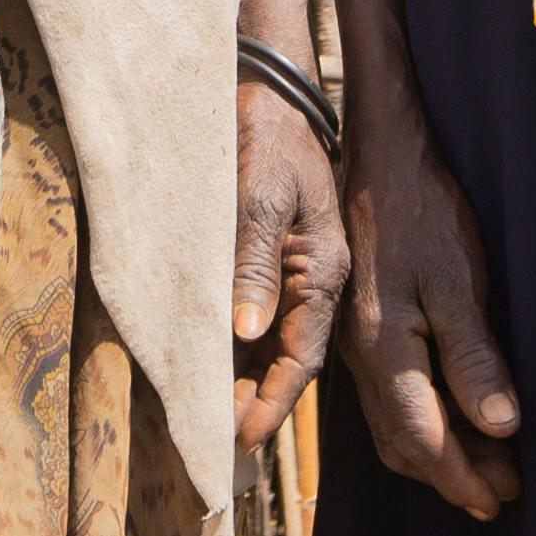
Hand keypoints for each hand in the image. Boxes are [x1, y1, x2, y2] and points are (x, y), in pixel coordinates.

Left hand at [234, 82, 354, 441]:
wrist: (270, 94)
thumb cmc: (266, 139)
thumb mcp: (258, 196)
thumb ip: (252, 264)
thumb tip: (245, 332)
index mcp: (324, 272)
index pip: (302, 358)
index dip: (273, 403)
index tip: (240, 439)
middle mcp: (317, 281)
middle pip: (290, 360)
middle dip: (258, 403)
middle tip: (217, 441)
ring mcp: (300, 272)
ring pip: (275, 343)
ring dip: (247, 380)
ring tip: (210, 417)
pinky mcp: (279, 260)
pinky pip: (263, 316)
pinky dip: (241, 347)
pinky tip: (214, 365)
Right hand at [333, 118, 523, 517]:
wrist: (380, 158)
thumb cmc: (423, 213)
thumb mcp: (458, 281)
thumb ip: (474, 357)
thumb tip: (501, 427)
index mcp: (384, 350)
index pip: (423, 438)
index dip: (462, 476)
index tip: (499, 501)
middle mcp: (362, 357)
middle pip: (403, 442)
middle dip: (452, 475)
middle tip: (502, 493)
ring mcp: (357, 344)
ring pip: (390, 425)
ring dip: (436, 453)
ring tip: (485, 466)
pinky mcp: (362, 328)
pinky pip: (386, 399)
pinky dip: (420, 422)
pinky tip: (450, 416)